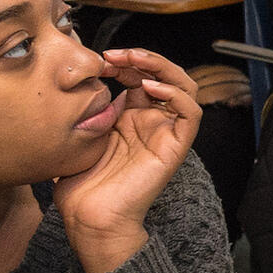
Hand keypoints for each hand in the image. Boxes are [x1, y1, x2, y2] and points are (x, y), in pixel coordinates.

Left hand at [53, 49, 200, 272]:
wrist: (90, 218)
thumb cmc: (80, 185)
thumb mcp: (81, 135)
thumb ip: (92, 109)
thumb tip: (97, 85)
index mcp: (131, 118)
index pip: (140, 76)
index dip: (125, 61)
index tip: (100, 59)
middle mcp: (152, 122)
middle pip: (164, 75)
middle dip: (143, 58)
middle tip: (116, 55)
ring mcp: (165, 133)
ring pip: (184, 87)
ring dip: (162, 68)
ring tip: (136, 62)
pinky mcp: (175, 147)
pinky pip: (191, 114)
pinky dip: (177, 95)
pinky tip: (150, 88)